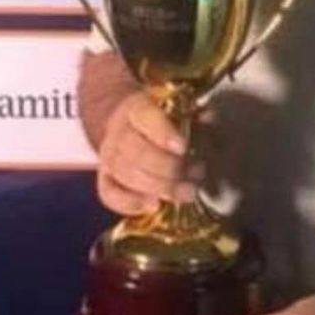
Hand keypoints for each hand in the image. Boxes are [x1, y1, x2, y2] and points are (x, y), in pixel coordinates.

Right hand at [97, 90, 204, 216]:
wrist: (130, 127)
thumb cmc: (163, 121)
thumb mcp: (181, 111)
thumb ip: (196, 116)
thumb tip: (209, 117)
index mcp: (137, 108)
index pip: (145, 117)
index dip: (163, 133)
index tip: (183, 147)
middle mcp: (118, 131)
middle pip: (136, 151)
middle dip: (168, 168)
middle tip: (195, 174)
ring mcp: (108, 157)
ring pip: (126, 174)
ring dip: (159, 187)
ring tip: (186, 192)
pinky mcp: (105, 179)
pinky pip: (109, 194)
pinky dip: (130, 203)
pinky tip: (155, 205)